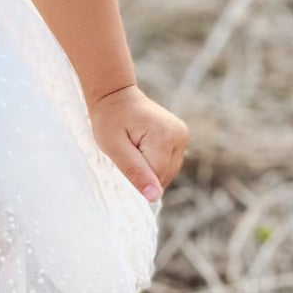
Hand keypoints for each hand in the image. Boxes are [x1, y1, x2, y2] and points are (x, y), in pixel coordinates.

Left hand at [88, 85, 188, 202]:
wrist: (115, 95)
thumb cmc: (109, 120)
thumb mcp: (114, 148)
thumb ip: (135, 172)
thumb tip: (154, 197)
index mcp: (165, 136)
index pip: (156, 177)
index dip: (137, 175)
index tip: (123, 158)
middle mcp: (180, 135)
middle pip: (164, 175)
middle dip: (144, 171)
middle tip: (127, 150)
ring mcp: (183, 135)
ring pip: (168, 171)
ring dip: (149, 167)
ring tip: (134, 146)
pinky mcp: (181, 137)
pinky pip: (169, 163)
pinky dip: (154, 161)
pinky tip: (142, 147)